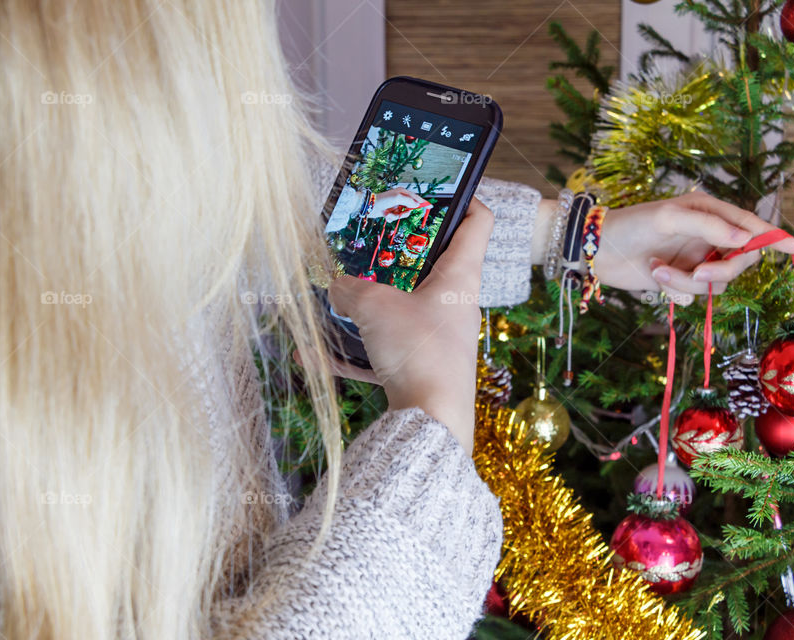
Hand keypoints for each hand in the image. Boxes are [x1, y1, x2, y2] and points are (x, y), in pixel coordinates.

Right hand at [324, 198, 493, 454]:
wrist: (432, 424)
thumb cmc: (418, 352)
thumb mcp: (374, 307)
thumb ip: (348, 289)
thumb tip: (333, 286)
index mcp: (459, 276)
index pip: (478, 222)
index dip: (464, 197)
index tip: (437, 187)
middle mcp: (454, 303)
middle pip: (432, 263)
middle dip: (396, 251)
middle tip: (367, 239)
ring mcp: (439, 336)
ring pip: (403, 308)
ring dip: (369, 303)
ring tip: (335, 296)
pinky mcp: (421, 367)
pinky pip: (384, 350)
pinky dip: (354, 352)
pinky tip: (315, 358)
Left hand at [370, 188, 430, 221]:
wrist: (369, 206)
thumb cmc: (383, 200)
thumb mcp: (398, 198)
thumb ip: (409, 201)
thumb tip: (416, 205)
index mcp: (403, 192)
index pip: (416, 197)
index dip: (423, 203)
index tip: (430, 207)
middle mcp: (400, 198)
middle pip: (410, 208)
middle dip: (405, 212)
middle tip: (400, 213)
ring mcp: (396, 206)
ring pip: (403, 214)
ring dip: (397, 216)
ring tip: (390, 214)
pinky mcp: (391, 212)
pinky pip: (396, 218)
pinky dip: (391, 218)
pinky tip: (386, 214)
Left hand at [593, 192, 793, 304]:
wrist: (597, 250)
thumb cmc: (631, 225)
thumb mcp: (669, 218)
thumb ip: (709, 226)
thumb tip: (744, 238)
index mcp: (709, 212)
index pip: (750, 227)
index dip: (774, 238)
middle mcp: (707, 236)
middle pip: (741, 260)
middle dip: (722, 271)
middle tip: (698, 274)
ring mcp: (695, 259)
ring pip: (717, 282)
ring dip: (689, 282)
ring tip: (660, 271)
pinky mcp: (680, 280)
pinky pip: (695, 294)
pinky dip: (677, 290)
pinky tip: (656, 277)